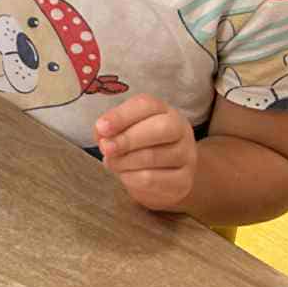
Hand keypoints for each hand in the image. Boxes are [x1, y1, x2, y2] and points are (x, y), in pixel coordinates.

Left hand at [94, 94, 198, 212]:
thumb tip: (102, 134)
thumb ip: (110, 128)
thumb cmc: (137, 146)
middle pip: (161, 129)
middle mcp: (180, 129)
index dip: (121, 116)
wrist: (161, 177)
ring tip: (111, 162)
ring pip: (153, 156)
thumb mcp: (123, 130)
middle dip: (128, 139)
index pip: (146, 105)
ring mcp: (186, 156)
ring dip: (124, 161)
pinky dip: (130, 178)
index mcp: (163, 110)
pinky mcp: (183, 181)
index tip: (101, 127)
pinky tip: (124, 175)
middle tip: (105, 148)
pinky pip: (152, 179)